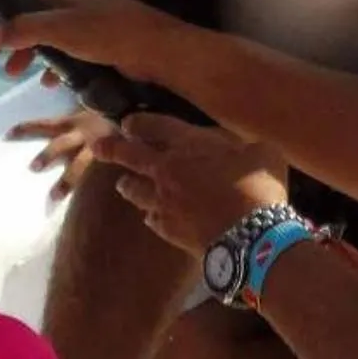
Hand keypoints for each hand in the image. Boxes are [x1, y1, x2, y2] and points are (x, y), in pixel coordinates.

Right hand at [0, 0, 178, 86]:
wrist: (158, 51)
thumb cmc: (109, 32)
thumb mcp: (61, 28)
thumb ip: (26, 29)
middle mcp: (73, 0)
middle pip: (31, 17)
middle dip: (9, 38)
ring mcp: (86, 22)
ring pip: (46, 37)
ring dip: (28, 54)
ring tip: (14, 74)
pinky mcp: (98, 43)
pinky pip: (64, 52)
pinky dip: (52, 65)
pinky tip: (46, 82)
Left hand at [7, 102, 113, 202]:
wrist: (137, 114)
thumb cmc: (107, 118)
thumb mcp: (87, 114)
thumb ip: (71, 125)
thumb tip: (46, 116)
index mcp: (73, 123)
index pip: (44, 125)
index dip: (26, 129)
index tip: (7, 135)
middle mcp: (84, 135)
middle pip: (61, 144)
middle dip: (48, 155)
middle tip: (33, 167)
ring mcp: (100, 148)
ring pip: (82, 165)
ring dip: (67, 181)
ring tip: (53, 197)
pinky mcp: (115, 159)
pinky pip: (105, 176)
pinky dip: (101, 185)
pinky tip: (95, 203)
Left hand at [97, 113, 288, 253]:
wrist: (251, 235)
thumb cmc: (259, 186)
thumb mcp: (259, 150)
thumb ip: (235, 144)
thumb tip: (229, 144)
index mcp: (187, 144)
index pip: (151, 125)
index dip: (136, 123)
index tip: (127, 124)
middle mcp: (165, 169)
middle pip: (127, 155)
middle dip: (109, 148)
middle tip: (97, 147)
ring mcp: (162, 201)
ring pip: (132, 189)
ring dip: (127, 184)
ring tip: (123, 183)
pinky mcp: (165, 228)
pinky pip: (150, 218)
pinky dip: (151, 214)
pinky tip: (153, 216)